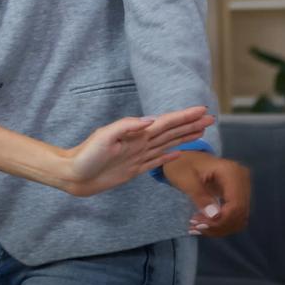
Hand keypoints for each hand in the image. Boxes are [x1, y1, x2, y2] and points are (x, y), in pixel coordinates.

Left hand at [60, 106, 215, 196]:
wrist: (73, 175)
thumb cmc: (85, 155)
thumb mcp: (104, 137)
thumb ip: (126, 127)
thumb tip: (151, 120)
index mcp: (135, 134)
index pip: (165, 123)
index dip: (184, 117)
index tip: (202, 110)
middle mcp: (139, 143)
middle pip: (171, 132)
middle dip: (190, 125)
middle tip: (211, 119)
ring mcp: (138, 156)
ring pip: (168, 144)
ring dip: (184, 138)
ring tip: (201, 132)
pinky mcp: (134, 169)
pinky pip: (157, 162)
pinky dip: (170, 157)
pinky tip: (179, 154)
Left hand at [162, 153, 251, 236]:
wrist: (183, 156)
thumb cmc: (181, 164)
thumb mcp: (185, 179)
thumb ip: (200, 196)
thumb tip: (215, 216)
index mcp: (231, 171)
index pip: (236, 204)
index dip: (221, 220)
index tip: (200, 225)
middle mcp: (242, 179)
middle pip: (239, 213)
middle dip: (218, 225)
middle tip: (195, 227)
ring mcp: (242, 187)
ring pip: (239, 218)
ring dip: (219, 227)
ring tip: (196, 226)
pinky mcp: (238, 194)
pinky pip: (235, 215)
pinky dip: (221, 223)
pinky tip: (204, 224)